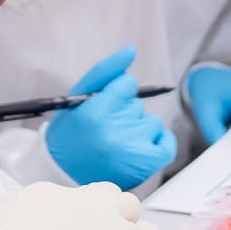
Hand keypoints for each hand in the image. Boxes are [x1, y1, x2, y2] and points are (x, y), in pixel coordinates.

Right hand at [46, 47, 178, 189]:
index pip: (126, 84)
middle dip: (123, 113)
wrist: (63, 179)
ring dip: (137, 129)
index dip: (114, 95)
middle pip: (137, 104)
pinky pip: (167, 141)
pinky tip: (139, 148)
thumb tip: (132, 50)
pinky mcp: (147, 165)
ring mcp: (134, 150)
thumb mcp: (76, 98)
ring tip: (116, 145)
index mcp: (95, 113)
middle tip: (103, 132)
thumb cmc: (69, 135)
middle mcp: (116, 131)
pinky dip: (157, 142)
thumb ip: (104, 71)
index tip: (101, 110)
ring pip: (151, 121)